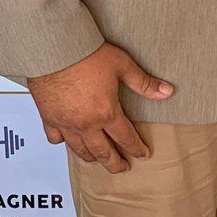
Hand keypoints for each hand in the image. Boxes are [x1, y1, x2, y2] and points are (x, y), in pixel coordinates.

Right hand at [29, 43, 173, 172]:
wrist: (54, 49)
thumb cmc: (85, 55)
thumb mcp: (122, 65)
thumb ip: (144, 83)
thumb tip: (167, 91)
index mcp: (106, 113)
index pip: (126, 138)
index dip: (136, 148)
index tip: (143, 154)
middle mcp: (86, 124)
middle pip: (103, 153)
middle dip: (115, 163)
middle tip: (122, 168)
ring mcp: (66, 124)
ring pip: (80, 150)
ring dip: (92, 158)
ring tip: (98, 160)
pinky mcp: (49, 118)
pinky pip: (56, 138)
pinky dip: (63, 142)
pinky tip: (68, 141)